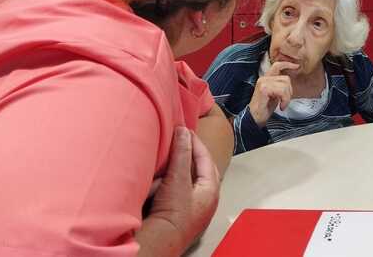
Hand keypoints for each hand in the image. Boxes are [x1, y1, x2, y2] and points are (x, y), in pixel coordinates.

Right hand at [137, 127, 219, 254]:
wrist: (160, 242)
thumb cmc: (172, 213)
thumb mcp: (177, 178)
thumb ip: (181, 153)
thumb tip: (183, 131)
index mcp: (211, 189)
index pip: (205, 158)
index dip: (195, 142)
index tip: (184, 131)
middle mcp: (207, 200)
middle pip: (201, 170)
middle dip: (191, 155)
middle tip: (182, 142)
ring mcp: (196, 209)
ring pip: (191, 181)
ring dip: (182, 169)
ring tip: (173, 158)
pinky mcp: (183, 215)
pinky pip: (181, 192)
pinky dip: (174, 183)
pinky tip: (164, 181)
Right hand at [248, 60, 298, 124]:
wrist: (255, 118)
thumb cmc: (265, 108)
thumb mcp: (275, 94)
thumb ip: (279, 85)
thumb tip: (289, 81)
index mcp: (266, 78)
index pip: (277, 65)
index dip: (287, 64)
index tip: (297, 66)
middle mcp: (263, 78)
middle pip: (286, 78)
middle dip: (289, 91)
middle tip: (284, 101)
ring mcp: (263, 83)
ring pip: (285, 85)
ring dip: (287, 97)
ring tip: (282, 104)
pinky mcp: (264, 89)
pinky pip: (282, 91)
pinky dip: (284, 100)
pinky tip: (281, 106)